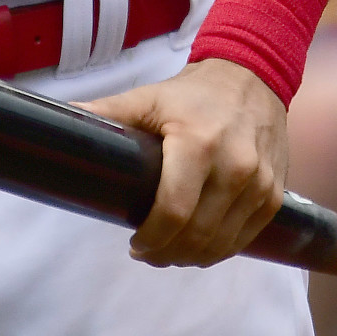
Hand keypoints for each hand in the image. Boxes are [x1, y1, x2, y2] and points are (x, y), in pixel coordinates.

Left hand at [80, 58, 288, 267]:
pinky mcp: (274, 195)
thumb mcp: (149, 98)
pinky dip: (218, 250)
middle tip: (146, 251)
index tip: (134, 243)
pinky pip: (243, 239)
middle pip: (197, 236)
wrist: (253, 78)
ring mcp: (259, 185)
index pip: (174, 213)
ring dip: (190, 257)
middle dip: (166, 253)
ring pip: (221, 245)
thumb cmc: (193, 94)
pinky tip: (199, 245)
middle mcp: (235, 168)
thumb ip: (108, 113)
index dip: (150, 239)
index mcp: (199, 144)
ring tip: (169, 251)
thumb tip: (62, 119)